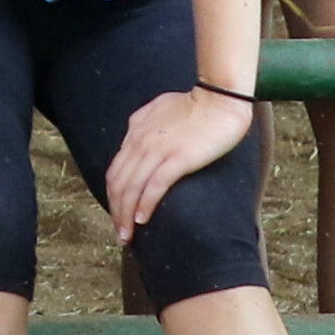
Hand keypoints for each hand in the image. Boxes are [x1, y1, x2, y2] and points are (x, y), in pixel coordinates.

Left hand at [104, 86, 257, 230]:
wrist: (220, 99)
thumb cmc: (195, 105)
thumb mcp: (159, 111)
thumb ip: (144, 126)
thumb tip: (134, 140)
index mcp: (135, 132)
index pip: (115, 171)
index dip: (114, 197)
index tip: (118, 215)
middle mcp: (141, 142)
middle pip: (119, 184)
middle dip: (116, 212)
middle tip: (120, 234)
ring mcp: (158, 150)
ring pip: (132, 188)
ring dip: (126, 215)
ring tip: (127, 236)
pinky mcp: (178, 159)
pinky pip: (154, 186)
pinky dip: (145, 205)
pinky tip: (143, 220)